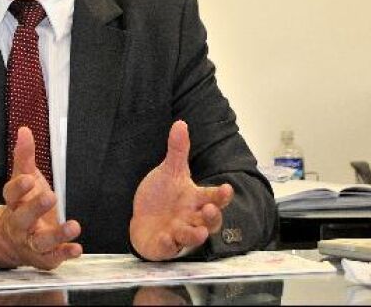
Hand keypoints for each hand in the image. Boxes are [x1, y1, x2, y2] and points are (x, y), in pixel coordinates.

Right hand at [0, 127, 81, 269]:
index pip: (11, 194)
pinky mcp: (44, 257)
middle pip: (23, 217)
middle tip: (50, 196)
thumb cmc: (23, 203)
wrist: (13, 241)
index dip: (18, 187)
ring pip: (40, 241)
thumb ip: (24, 156)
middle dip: (35, 208)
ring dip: (57, 234)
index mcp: (14, 202)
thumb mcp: (24, 178)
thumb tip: (24, 130)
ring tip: (74, 226)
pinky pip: (54, 257)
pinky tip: (77, 248)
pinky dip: (65, 254)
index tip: (28, 179)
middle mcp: (20, 224)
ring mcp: (31, 242)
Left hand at [129, 120, 232, 260]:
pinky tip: (165, 237)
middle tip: (210, 209)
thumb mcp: (170, 171)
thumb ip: (177, 150)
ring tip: (196, 231)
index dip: (221, 195)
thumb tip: (180, 123)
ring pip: (192, 237)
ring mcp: (179, 233)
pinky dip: (168, 244)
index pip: (213, 197)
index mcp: (195, 199)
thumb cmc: (163, 197)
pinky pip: (168, 248)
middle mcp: (192, 217)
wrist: (143, 218)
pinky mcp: (164, 246)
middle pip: (210, 221)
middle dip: (213, 217)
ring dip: (195, 235)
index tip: (227, 188)